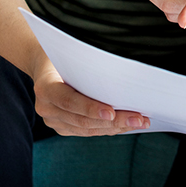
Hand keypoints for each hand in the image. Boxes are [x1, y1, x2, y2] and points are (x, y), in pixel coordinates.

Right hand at [31, 63, 148, 135]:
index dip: (90, 108)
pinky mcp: (63, 127)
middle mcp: (45, 107)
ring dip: (116, 127)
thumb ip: (89, 67)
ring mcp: (53, 120)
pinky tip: (127, 125)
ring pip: (88, 129)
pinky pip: (88, 131)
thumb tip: (123, 75)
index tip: (112, 113)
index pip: (69, 101)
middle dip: (114, 121)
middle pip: (82, 119)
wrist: (47, 65)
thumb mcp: (74, 55)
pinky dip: (109, 129)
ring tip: (140, 122)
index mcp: (45, 87)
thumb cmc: (68, 56)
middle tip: (139, 119)